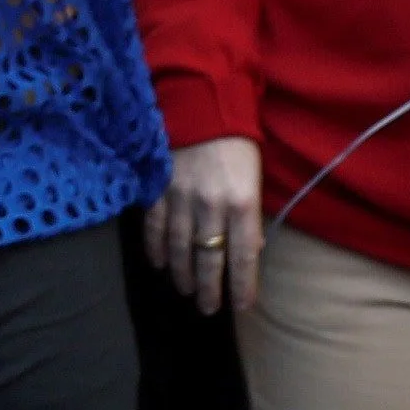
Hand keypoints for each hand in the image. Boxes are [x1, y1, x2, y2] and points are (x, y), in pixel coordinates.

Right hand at [163, 137, 261, 313]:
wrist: (199, 100)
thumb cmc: (235, 139)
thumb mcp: (254, 174)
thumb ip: (250, 213)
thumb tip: (251, 248)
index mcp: (242, 201)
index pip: (244, 254)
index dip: (242, 284)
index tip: (242, 305)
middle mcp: (211, 205)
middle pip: (210, 258)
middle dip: (211, 288)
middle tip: (209, 309)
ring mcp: (181, 198)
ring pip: (180, 248)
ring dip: (183, 274)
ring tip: (187, 291)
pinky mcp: (157, 188)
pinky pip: (154, 227)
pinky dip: (156, 248)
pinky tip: (159, 264)